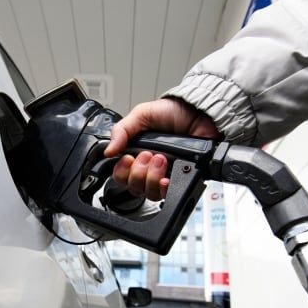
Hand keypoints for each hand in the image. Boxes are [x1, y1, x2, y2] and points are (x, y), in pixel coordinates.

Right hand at [104, 97, 219, 200]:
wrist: (200, 114)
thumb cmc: (173, 112)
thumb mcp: (142, 114)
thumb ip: (122, 130)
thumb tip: (108, 151)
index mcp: (137, 153)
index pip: (121, 174)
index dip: (122, 171)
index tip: (127, 159)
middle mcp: (149, 168)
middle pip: (133, 187)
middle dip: (138, 172)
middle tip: (148, 155)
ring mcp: (165, 175)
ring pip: (149, 193)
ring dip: (152, 177)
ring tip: (161, 159)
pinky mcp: (181, 178)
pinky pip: (168, 195)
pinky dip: (164, 188)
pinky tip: (166, 178)